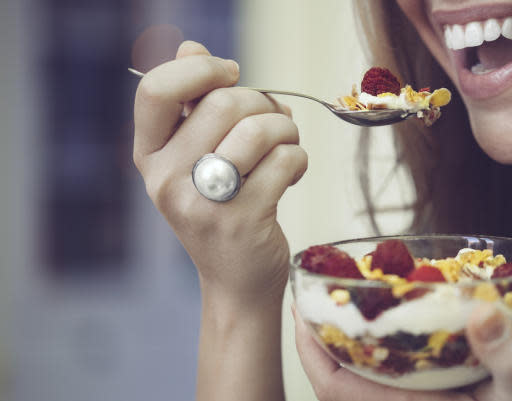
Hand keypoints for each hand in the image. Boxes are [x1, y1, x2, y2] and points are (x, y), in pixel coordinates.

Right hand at [133, 41, 306, 308]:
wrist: (237, 281)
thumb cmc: (222, 209)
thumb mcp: (196, 160)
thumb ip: (193, 105)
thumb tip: (190, 48)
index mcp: (150, 156)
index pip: (156, 90)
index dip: (200, 70)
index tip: (232, 74)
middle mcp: (166, 179)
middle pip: (223, 103)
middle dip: (263, 102)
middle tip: (275, 122)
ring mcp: (204, 203)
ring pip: (260, 128)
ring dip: (287, 128)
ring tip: (288, 144)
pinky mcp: (243, 219)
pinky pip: (286, 159)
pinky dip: (299, 158)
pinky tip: (292, 173)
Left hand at [294, 303, 511, 400]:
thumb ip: (509, 357)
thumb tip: (482, 313)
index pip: (338, 388)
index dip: (312, 350)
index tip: (300, 309)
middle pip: (343, 376)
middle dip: (324, 335)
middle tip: (317, 289)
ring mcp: (423, 399)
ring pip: (368, 371)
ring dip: (352, 335)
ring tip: (346, 293)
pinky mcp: (440, 391)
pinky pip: (398, 366)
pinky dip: (386, 338)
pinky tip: (394, 311)